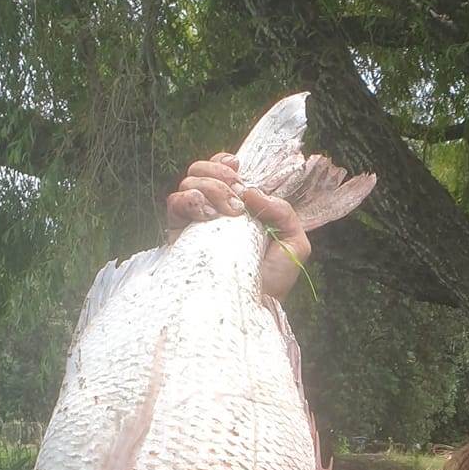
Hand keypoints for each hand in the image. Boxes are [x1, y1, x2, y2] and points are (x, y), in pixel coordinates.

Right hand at [166, 153, 312, 298]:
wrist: (253, 306)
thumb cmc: (273, 280)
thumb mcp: (294, 243)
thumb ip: (283, 211)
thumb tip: (250, 192)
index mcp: (239, 205)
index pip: (222, 169)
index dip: (225, 163)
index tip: (238, 171)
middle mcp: (214, 209)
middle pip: (201, 169)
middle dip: (219, 174)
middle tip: (235, 199)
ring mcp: (195, 221)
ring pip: (189, 182)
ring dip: (209, 188)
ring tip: (226, 214)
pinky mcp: (179, 235)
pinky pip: (174, 202)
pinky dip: (189, 201)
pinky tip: (206, 217)